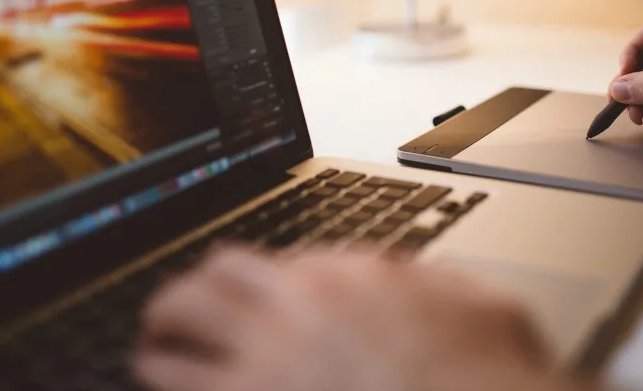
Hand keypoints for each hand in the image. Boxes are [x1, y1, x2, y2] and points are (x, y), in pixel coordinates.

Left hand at [133, 245, 588, 390]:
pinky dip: (168, 386)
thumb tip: (412, 279)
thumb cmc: (491, 376)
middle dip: (189, 293)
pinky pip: (183, 390)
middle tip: (176, 311)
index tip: (259, 302)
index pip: (280, 264)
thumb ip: (435, 285)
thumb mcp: (482, 304)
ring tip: (151, 351)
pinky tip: (164, 385)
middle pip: (211, 280)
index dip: (265, 286)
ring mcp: (267, 367)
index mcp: (350, 278)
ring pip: (178, 332)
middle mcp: (297, 311)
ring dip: (161, 340)